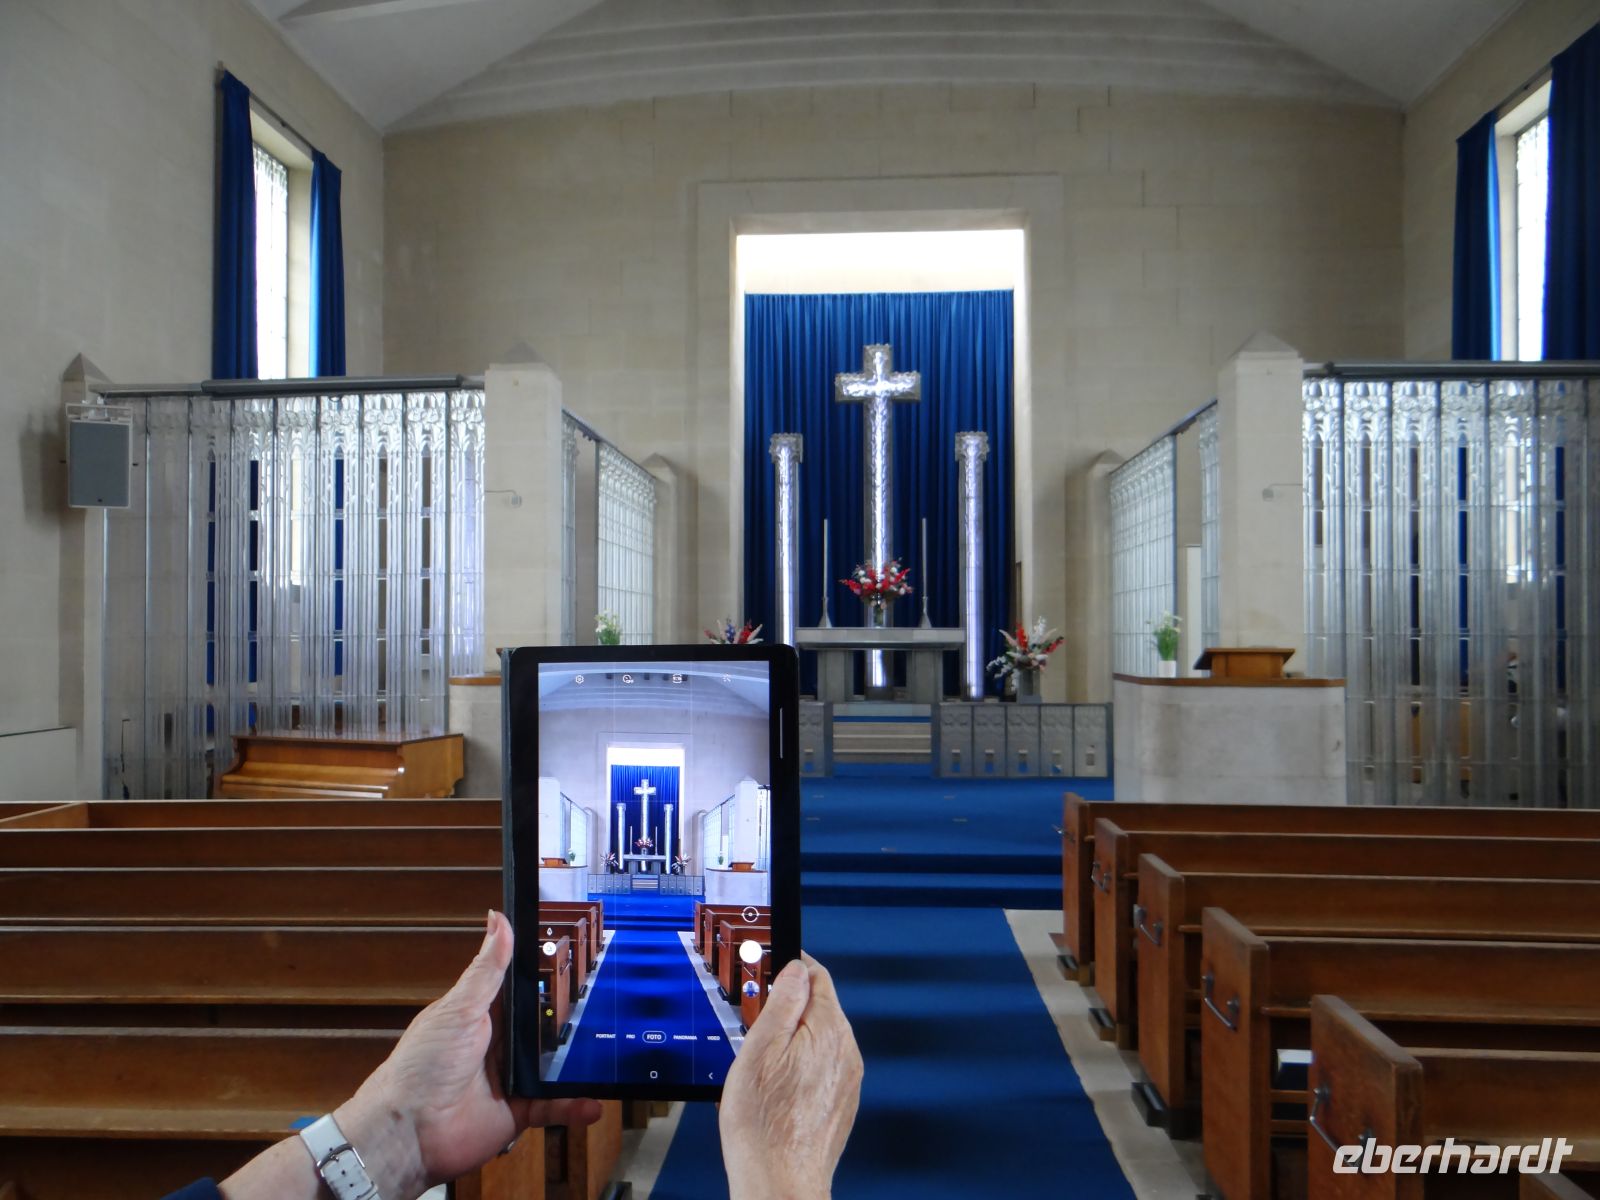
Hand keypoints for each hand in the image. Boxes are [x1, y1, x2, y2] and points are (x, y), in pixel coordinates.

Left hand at [336, 910, 601, 1197]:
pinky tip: (595, 1103)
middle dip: (573, 1021)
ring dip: (578, 1064)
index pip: (522, 988)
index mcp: (484, 1014)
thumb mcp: (459, 1009)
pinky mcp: (518, 1112)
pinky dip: (573, 1106)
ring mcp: (512, 1079)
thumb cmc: (423, 1065)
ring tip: (611, 1055)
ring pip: (555, 1066)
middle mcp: (500, 1045)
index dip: (549, 975)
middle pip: (545, 1027)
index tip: (584, 957)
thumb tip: (498, 918)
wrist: (409, 1132)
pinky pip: (553, 1106)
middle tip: (613, 1008)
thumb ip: (486, 969)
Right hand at [720, 953, 863, 1199]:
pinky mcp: (842, 1101)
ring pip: (821, 1038)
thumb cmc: (763, 1126)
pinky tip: (779, 1086)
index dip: (791, 967)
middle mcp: (846, 1051)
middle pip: (820, 1007)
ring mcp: (847, 1078)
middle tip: (756, 1020)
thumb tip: (796, 968)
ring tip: (763, 1061)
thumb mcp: (759, 1050)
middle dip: (790, 1006)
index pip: (817, 976)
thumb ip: (782, 1002)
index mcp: (829, 1030)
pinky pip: (824, 1066)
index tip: (771, 967)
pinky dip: (803, 1065)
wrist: (781, 1184)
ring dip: (796, 1037)